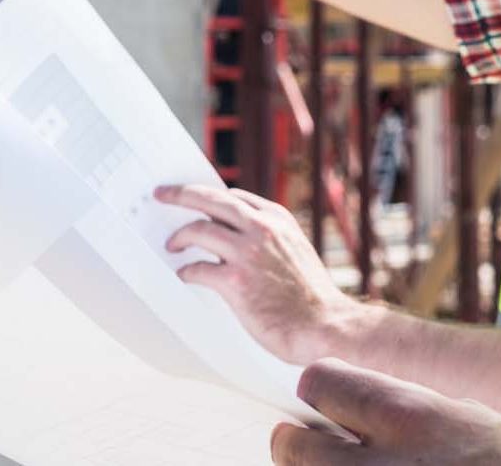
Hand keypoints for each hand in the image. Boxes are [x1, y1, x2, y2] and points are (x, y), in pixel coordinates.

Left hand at [158, 183, 361, 365]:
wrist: (322, 322)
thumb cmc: (310, 294)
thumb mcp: (295, 250)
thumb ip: (270, 238)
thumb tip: (237, 239)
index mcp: (278, 218)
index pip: (236, 196)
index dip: (211, 195)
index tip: (195, 197)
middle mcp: (262, 228)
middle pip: (212, 200)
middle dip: (182, 194)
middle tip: (163, 193)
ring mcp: (248, 252)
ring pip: (199, 229)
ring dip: (179, 236)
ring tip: (171, 245)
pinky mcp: (235, 281)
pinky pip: (197, 268)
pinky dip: (186, 271)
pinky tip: (184, 276)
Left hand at [271, 360, 500, 465]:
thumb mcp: (464, 420)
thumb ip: (407, 414)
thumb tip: (361, 412)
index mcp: (408, 417)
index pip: (323, 383)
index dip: (319, 387)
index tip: (316, 393)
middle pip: (294, 447)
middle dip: (292, 442)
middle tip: (293, 439)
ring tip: (325, 465)